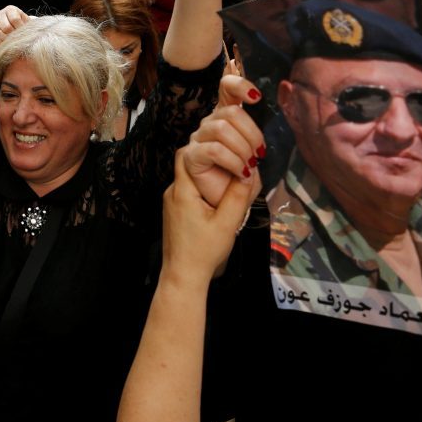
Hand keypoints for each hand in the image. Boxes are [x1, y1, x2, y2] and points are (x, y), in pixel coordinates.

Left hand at [0, 5, 30, 46]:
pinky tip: (23, 27)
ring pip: (5, 27)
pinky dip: (20, 26)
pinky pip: (14, 20)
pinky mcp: (10, 9)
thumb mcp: (7, 47)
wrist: (30, 33)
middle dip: (4, 39)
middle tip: (12, 43)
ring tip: (19, 36)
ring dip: (15, 34)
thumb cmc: (16, 42)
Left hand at [162, 146, 255, 286]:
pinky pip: (188, 189)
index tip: (226, 149)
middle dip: (209, 157)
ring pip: (189, 176)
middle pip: (188, 162)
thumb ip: (238, 196)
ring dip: (207, 173)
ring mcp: (172, 202)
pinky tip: (219, 195)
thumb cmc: (203, 252)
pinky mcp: (175, 211)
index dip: (205, 146)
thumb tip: (249, 172)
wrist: (183, 276)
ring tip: (229, 177)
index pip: (186, 154)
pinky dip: (203, 186)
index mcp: (183, 191)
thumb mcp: (227, 224)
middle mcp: (173, 192)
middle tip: (231, 160)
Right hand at [182, 74, 264, 210]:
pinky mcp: (190, 156)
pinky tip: (240, 173)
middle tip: (258, 156)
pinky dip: (232, 161)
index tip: (256, 98)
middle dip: (252, 134)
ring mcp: (198, 139)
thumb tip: (255, 111)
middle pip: (231, 112)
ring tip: (248, 167)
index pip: (226, 89)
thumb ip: (256, 133)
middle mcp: (210, 124)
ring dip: (242, 150)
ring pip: (222, 128)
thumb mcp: (255, 155)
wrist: (228, 208)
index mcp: (225, 118)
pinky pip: (214, 149)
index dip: (239, 85)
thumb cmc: (240, 182)